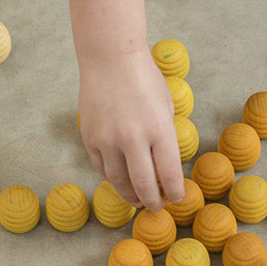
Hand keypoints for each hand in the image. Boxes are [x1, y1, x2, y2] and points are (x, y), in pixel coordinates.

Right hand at [78, 50, 184, 211]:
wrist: (110, 58)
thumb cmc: (144, 79)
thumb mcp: (166, 108)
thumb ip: (165, 139)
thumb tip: (164, 169)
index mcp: (159, 130)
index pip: (169, 176)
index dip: (174, 193)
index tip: (176, 199)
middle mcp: (133, 138)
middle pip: (144, 186)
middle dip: (153, 202)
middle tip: (157, 207)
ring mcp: (108, 140)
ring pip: (119, 182)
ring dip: (130, 195)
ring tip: (138, 199)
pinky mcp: (90, 138)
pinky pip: (102, 168)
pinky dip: (113, 178)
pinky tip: (122, 180)